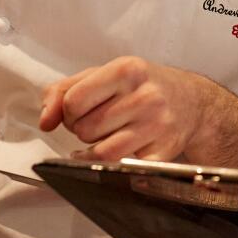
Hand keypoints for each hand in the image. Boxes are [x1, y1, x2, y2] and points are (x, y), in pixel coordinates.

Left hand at [39, 56, 209, 161]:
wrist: (192, 101)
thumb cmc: (142, 86)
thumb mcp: (105, 74)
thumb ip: (64, 90)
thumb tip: (45, 120)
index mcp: (127, 70)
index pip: (73, 100)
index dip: (68, 111)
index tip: (80, 111)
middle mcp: (145, 96)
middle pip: (84, 129)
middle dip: (83, 130)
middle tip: (98, 123)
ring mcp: (156, 125)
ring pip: (99, 151)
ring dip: (95, 149)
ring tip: (106, 136)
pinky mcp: (163, 152)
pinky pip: (121, 167)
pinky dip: (110, 166)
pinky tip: (115, 154)